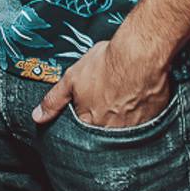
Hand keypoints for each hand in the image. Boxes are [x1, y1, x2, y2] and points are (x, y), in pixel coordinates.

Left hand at [32, 39, 170, 129]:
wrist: (140, 56)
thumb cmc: (107, 64)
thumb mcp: (72, 78)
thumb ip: (54, 100)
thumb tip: (37, 117)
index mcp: (90, 123)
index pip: (82, 133)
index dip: (84, 119)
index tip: (89, 110)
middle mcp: (111, 132)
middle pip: (103, 135)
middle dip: (103, 122)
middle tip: (108, 104)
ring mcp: (133, 130)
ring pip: (124, 133)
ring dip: (122, 122)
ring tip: (123, 103)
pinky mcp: (152, 122)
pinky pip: (144, 127)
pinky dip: (140, 118)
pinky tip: (138, 103)